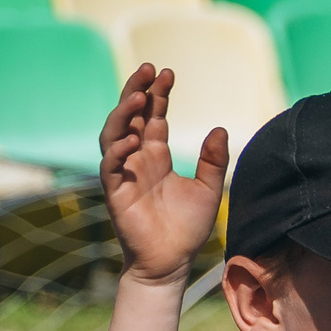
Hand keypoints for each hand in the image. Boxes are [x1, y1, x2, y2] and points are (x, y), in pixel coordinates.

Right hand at [100, 65, 228, 287]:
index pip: (153, 116)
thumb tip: (220, 129)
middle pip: (130, 116)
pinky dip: (119, 149)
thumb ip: (213, 161)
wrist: (172, 262)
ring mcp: (123, 173)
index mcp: (156, 155)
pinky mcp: (115, 192)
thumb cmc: (187, 227)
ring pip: (114, 134)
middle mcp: (136, 159)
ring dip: (124, 114)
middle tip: (147, 69)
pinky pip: (111, 165)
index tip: (167, 72)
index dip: (158, 93)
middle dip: (136, 90)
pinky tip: (135, 137)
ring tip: (140, 96)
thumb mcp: (209, 189)